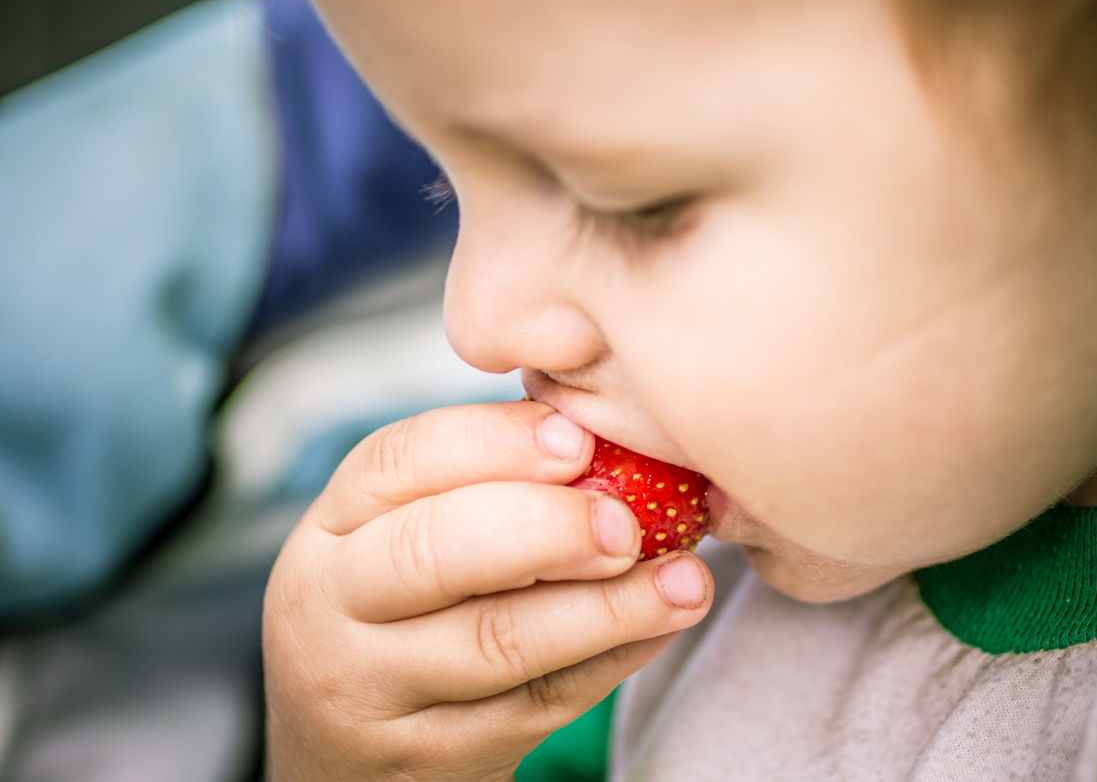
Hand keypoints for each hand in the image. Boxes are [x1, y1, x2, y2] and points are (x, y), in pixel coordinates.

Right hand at [262, 401, 713, 780]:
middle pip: (432, 552)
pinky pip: (539, 702)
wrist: (348, 745)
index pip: (400, 461)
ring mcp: (377, 690)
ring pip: (498, 642)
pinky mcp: (435, 756)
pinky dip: (613, 659)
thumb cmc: (404, 605)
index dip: (495, 442)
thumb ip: (484, 478)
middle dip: (545, 528)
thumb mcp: (406, 530)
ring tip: (685, 581)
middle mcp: (333, 606)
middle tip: (628, 524)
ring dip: (608, 607)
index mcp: (335, 526)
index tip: (580, 439)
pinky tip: (661, 625)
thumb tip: (604, 426)